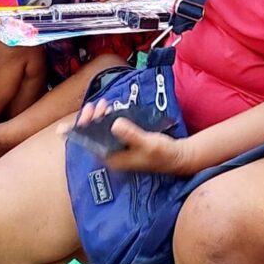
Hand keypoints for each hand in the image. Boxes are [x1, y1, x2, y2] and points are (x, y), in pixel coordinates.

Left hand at [72, 99, 188, 174]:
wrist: (178, 156)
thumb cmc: (162, 153)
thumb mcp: (147, 143)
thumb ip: (131, 134)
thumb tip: (115, 124)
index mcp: (114, 159)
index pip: (92, 145)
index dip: (85, 129)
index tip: (88, 113)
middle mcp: (113, 155)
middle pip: (94, 136)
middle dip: (92, 120)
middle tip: (97, 105)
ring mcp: (118, 148)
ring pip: (102, 131)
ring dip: (100, 118)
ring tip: (104, 104)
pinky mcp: (124, 142)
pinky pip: (111, 129)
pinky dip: (109, 119)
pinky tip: (111, 110)